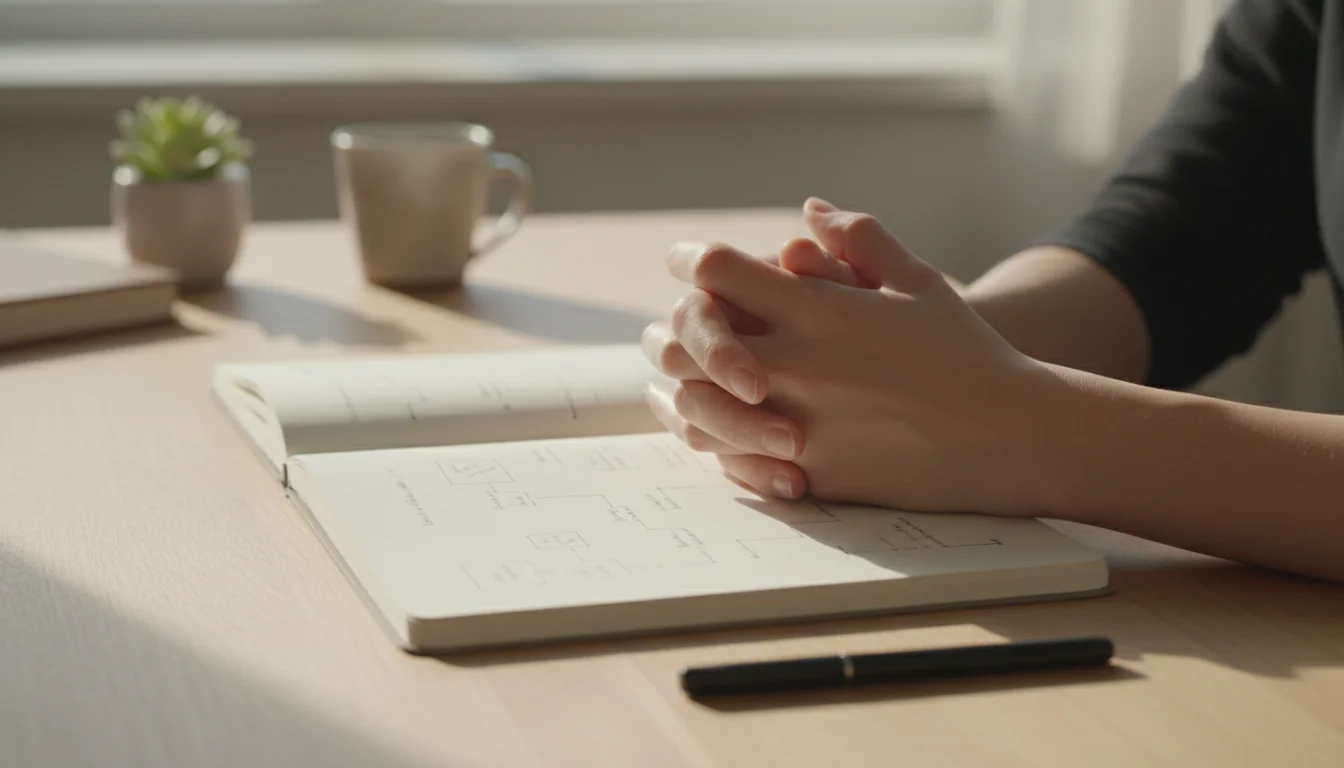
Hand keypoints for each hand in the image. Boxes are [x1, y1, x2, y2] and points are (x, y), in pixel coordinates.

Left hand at [643, 200, 1055, 514]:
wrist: (1008, 437)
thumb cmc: (966, 353)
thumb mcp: (919, 281)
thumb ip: (859, 239)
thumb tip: (809, 209)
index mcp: (818, 308)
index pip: (716, 268)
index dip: (688, 257)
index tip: (686, 260)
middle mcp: (794, 363)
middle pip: (686, 336)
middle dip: (672, 326)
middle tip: (673, 326)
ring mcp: (793, 422)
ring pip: (691, 402)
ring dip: (676, 385)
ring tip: (673, 379)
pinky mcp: (803, 473)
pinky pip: (724, 457)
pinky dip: (704, 437)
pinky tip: (703, 427)